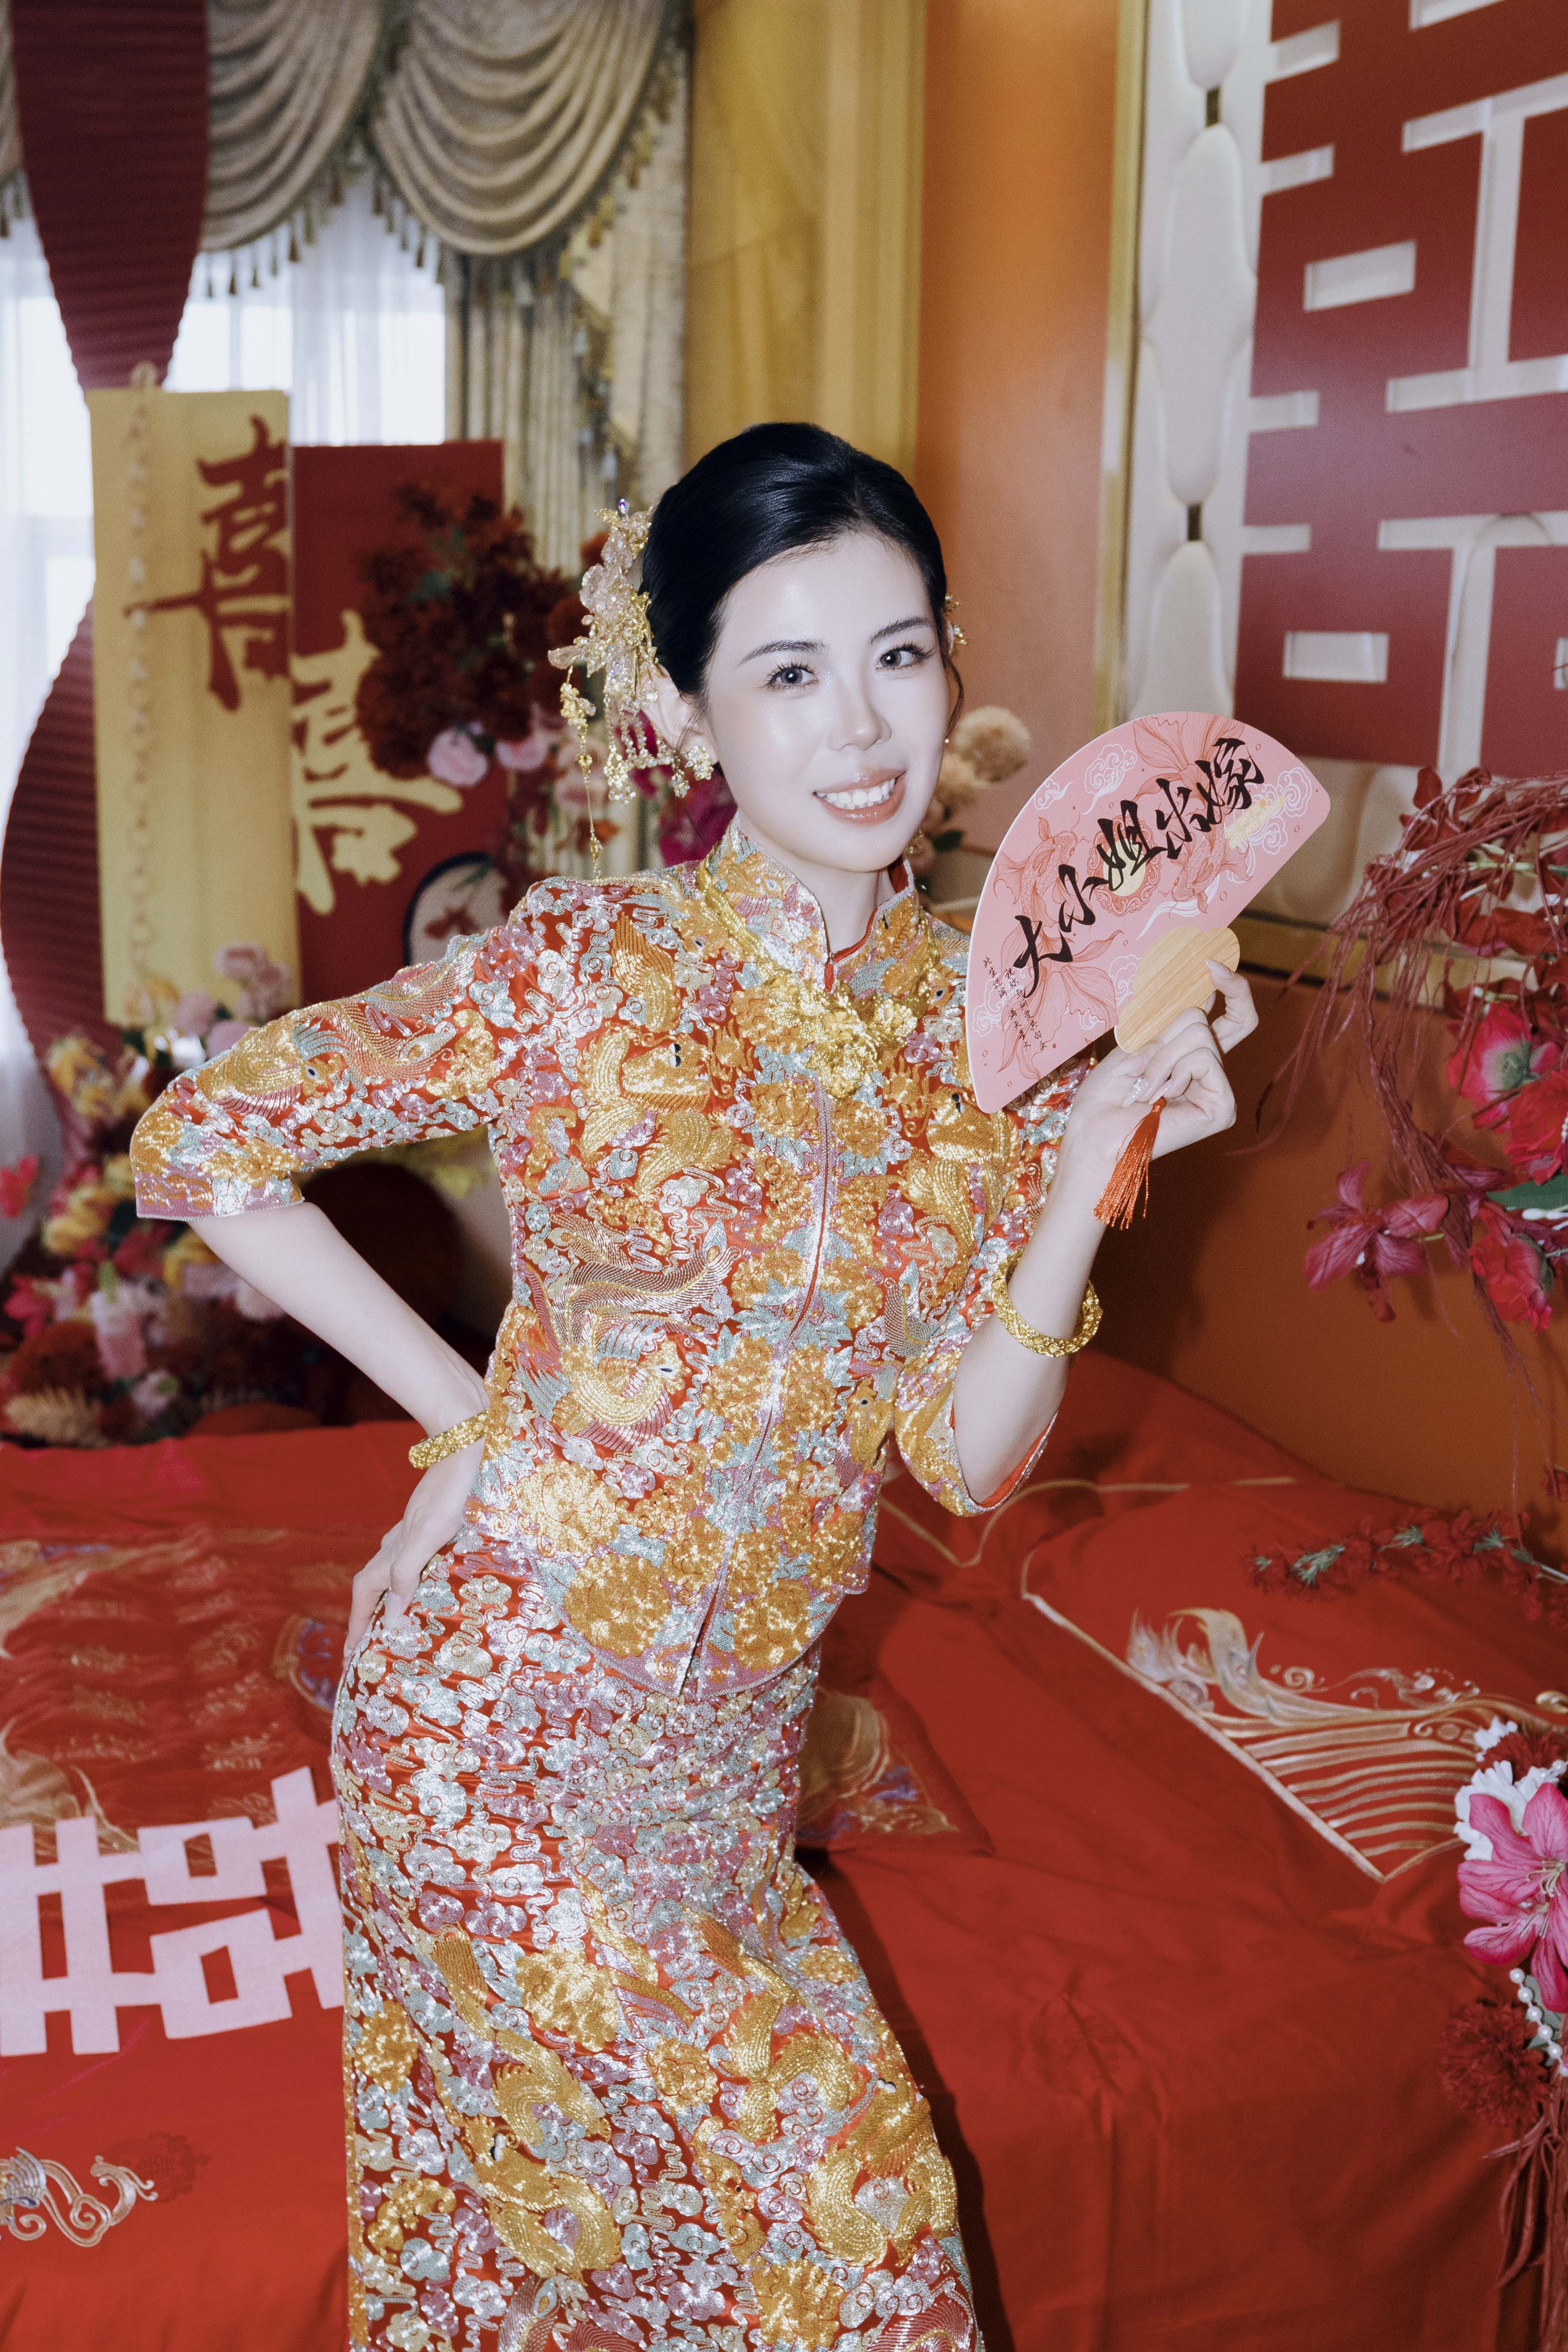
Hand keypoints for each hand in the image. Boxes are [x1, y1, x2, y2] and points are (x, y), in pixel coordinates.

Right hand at [346, 1434, 486, 1655]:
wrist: (465, 1441)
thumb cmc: (453, 1490)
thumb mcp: (431, 1534)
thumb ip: (407, 1572)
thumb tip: (389, 1618)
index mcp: (395, 1548)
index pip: (365, 1593)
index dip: (357, 1623)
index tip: (349, 1654)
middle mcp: (399, 1540)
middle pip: (373, 1584)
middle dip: (367, 1616)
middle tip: (368, 1647)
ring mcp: (414, 1528)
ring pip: (392, 1568)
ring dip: (387, 1597)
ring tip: (394, 1622)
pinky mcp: (431, 1519)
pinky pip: (411, 1556)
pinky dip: (409, 1577)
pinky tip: (426, 1578)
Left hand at [1051, 961, 1257, 1212]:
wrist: (1095, 1134)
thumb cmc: (1106, 1096)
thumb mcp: (1136, 1041)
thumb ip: (1171, 1016)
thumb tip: (1202, 979)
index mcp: (1193, 1055)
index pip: (1233, 1014)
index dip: (1231, 986)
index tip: (1211, 961)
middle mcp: (1211, 1071)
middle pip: (1207, 1020)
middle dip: (1165, 1032)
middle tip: (1141, 1063)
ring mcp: (1218, 1089)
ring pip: (1200, 1034)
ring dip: (1161, 1056)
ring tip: (1145, 1086)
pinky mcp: (1222, 1106)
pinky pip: (1205, 1058)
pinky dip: (1173, 1070)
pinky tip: (1160, 1096)